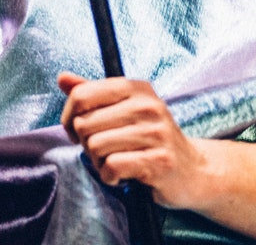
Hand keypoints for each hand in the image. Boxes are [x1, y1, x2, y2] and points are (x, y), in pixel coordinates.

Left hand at [58, 72, 206, 207]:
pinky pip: (112, 167)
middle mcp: (148, 106)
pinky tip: (123, 176)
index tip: (77, 130)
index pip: (82, 94)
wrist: (192, 169)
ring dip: (98, 162)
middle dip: (86, 144)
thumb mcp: (124, 110)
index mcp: (136, 88)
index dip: (69, 117)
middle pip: (84, 124)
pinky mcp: (158, 161)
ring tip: (116, 162)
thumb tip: (63, 78)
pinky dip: (110, 177)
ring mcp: (156, 133)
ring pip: (96, 146)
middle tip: (104, 150)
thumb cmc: (150, 139)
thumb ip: (92, 94)